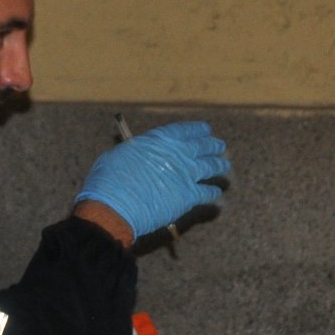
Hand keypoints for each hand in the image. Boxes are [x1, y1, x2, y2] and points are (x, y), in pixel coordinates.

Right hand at [74, 120, 229, 240]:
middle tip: (220, 146)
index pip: (185, 130)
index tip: (206, 129)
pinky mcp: (189, 197)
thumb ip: (138, 150)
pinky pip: (207, 193)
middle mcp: (178, 153)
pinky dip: (213, 193)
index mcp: (161, 139)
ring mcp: (186, 175)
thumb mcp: (120, 154)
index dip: (197, 130)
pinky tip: (217, 193)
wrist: (115, 205)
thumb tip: (142, 153)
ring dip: (219, 166)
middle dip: (212, 145)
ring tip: (225, 166)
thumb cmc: (110, 179)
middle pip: (202, 146)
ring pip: (210, 167)